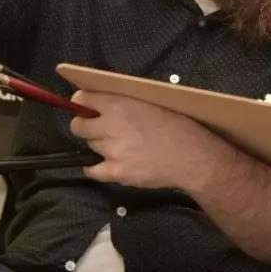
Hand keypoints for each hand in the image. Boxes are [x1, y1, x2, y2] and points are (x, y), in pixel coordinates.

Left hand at [68, 91, 229, 191]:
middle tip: (98, 129)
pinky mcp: (116, 172)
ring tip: (119, 147)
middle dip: (85, 126)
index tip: (83, 106)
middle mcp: (111, 126)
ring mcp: (112, 151)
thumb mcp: (150, 104)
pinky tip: (105, 165)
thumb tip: (103, 104)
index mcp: (119, 105)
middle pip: (79, 126)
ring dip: (99, 146)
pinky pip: (93, 171)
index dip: (81, 102)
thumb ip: (124, 104)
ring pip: (91, 146)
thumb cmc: (176, 127)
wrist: (191, 157)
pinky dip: (96, 169)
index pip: (83, 99)